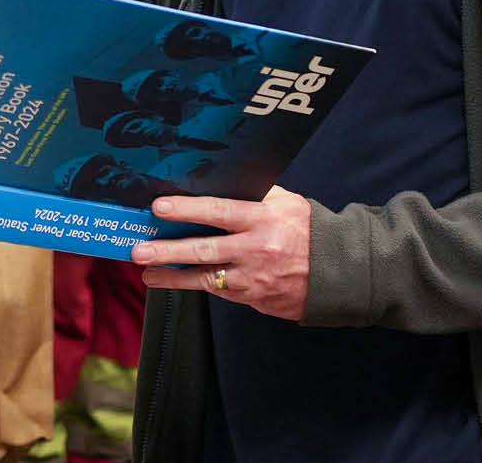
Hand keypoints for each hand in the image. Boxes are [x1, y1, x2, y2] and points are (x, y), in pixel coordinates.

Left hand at [132, 185, 310, 320]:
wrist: (341, 270)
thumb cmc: (308, 229)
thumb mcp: (285, 202)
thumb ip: (252, 193)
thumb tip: (217, 180)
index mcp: (263, 219)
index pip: (218, 212)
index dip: (186, 210)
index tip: (159, 208)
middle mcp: (257, 250)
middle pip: (205, 251)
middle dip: (168, 251)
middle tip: (140, 251)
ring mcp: (257, 279)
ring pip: (208, 279)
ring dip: (175, 277)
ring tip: (149, 274)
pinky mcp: (258, 300)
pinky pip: (225, 293)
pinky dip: (202, 286)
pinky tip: (182, 281)